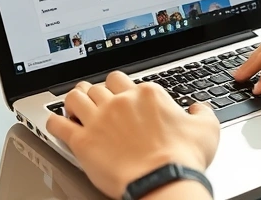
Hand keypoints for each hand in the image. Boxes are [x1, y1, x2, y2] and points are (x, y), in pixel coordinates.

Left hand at [46, 72, 219, 198]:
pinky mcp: (83, 141)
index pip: (124, 79)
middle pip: (99, 85)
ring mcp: (99, 119)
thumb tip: (198, 108)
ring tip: (74, 106)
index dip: (120, 88)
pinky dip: (54, 121)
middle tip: (96, 100)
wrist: (162, 180)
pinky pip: (57, 123)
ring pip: (75, 96)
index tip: (122, 99)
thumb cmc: (182, 158)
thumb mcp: (206, 129)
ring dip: (73, 100)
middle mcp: (120, 101)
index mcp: (147, 94)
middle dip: (96, 91)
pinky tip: (56, 124)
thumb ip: (202, 112)